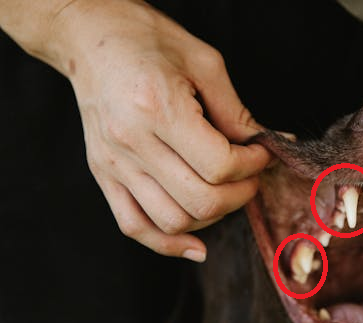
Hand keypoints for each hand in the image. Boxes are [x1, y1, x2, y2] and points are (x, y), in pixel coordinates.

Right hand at [50, 1, 271, 260]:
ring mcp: (114, 163)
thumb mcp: (204, 64)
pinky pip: (135, 226)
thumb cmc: (148, 42)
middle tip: (250, 175)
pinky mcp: (103, 174)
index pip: (220, 166)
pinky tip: (196, 245)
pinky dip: (168, 243)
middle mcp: (132, 142)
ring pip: (173, 221)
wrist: (90, 37)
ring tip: (224, 192)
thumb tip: (272, 143)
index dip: (253, 165)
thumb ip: (237, 112)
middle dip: (240, 194)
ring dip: (211, 216)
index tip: (262, 153)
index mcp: (158, 109)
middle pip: (201, 200)